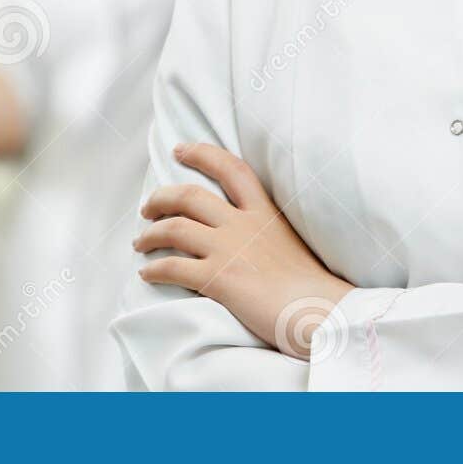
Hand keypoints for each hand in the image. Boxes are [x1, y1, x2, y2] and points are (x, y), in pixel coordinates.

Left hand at [135, 142, 353, 359]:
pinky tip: (147, 274)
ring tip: (140, 242)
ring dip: (150, 234)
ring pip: (174, 228)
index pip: (231, 168)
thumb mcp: (294, 244)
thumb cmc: (313, 289)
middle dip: (161, 198)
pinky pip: (173, 268)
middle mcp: (243, 224)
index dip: (202, 154)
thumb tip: (254, 242)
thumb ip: (269, 234)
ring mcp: (229, 249)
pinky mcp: (218, 277)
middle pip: (189, 196)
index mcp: (264, 213)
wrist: (321, 313)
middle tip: (147, 206)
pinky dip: (155, 269)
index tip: (180, 150)